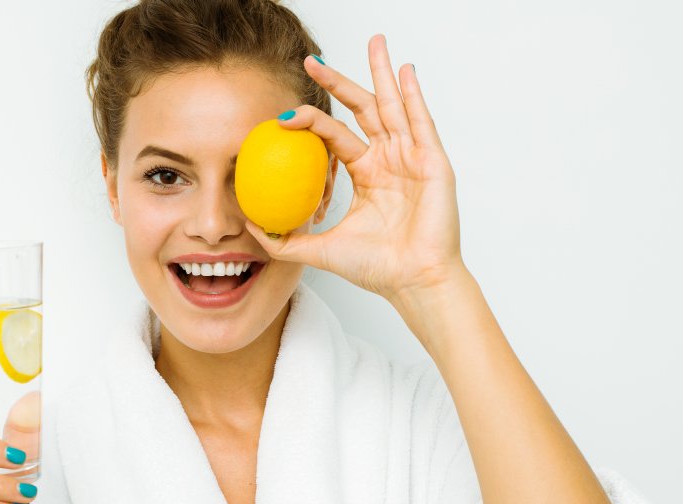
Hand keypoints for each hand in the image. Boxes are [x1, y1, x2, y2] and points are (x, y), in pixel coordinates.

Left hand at [244, 34, 467, 301]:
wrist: (412, 283)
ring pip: (392, 106)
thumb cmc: (377, 269)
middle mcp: (389, 160)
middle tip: (312, 60)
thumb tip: (250, 227)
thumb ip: (286, 240)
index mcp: (367, 174)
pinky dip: (414, 95)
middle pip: (363, 109)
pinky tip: (405, 71)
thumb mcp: (321, 250)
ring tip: (374, 42)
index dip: (310, 119)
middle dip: (339, 82)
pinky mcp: (432, 162)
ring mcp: (411, 158)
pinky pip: (420, 122)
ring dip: (381, 73)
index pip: (335, 136)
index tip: (282, 114)